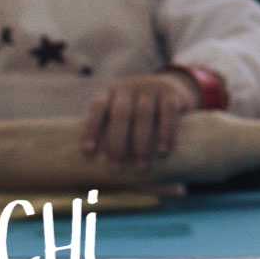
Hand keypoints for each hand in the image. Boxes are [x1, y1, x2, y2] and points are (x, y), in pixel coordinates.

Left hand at [80, 71, 202, 167]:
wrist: (170, 88)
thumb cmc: (134, 112)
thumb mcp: (117, 113)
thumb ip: (106, 130)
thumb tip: (88, 171)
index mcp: (109, 92)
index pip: (97, 107)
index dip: (91, 127)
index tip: (89, 151)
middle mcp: (129, 87)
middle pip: (120, 113)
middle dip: (117, 143)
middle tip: (117, 168)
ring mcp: (151, 88)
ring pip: (144, 114)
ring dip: (141, 142)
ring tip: (141, 166)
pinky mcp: (171, 93)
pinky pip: (168, 113)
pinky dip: (165, 133)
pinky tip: (162, 151)